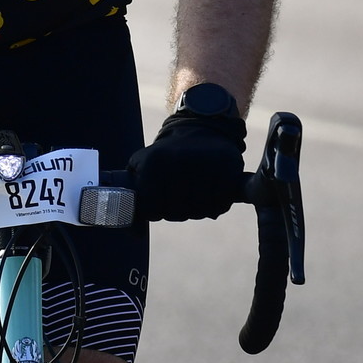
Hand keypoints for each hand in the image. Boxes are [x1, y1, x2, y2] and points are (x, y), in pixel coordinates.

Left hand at [127, 109, 246, 221]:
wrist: (200, 128)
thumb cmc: (167, 155)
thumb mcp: (142, 165)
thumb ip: (134, 195)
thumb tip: (135, 233)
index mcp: (154, 162)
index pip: (152, 209)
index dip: (154, 213)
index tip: (158, 206)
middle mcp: (179, 162)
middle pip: (176, 212)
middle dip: (176, 212)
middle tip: (177, 202)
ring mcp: (206, 164)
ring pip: (199, 211)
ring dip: (196, 211)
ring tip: (192, 198)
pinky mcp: (228, 168)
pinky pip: (220, 205)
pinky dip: (215, 206)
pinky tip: (209, 195)